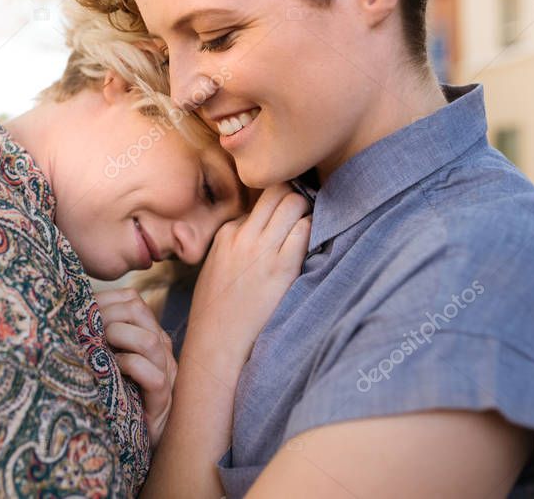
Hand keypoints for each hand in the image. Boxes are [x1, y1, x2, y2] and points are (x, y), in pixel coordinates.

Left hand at [96, 288, 176, 447]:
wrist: (130, 440)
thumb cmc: (112, 394)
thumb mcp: (102, 358)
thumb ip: (95, 335)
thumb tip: (68, 311)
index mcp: (146, 332)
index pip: (132, 300)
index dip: (105, 300)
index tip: (81, 311)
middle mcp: (160, 348)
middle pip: (140, 312)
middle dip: (108, 316)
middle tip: (87, 330)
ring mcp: (165, 372)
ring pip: (150, 340)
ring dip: (119, 338)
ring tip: (100, 347)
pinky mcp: (163, 399)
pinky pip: (155, 376)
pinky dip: (131, 367)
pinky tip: (112, 371)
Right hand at [187, 183, 310, 368]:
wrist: (216, 343)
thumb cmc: (218, 312)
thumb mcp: (217, 267)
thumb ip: (236, 245)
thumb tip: (263, 232)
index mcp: (226, 233)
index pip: (260, 201)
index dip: (279, 205)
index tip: (290, 216)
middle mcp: (243, 235)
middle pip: (277, 190)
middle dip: (296, 195)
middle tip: (309, 212)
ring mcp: (261, 249)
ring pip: (293, 202)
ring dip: (308, 210)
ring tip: (315, 226)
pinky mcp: (281, 267)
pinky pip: (304, 230)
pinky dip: (314, 229)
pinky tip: (318, 242)